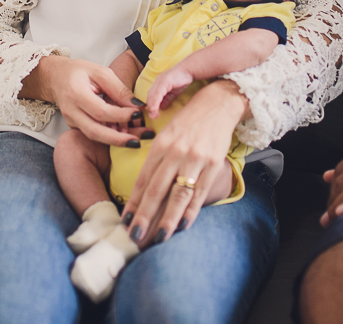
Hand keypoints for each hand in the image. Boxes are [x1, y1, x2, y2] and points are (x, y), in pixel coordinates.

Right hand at [44, 55, 148, 146]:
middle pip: (95, 131)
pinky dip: (109, 137)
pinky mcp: (74, 126)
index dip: (120, 115)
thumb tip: (138, 106)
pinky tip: (125, 136)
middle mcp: (71, 111)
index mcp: (76, 93)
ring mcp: (71, 121)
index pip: (100, 110)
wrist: (56, 77)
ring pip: (94, 136)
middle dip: (118, 139)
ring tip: (136, 141)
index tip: (138, 113)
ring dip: (116, 141)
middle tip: (139, 141)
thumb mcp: (100, 72)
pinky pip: (93, 134)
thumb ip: (119, 89)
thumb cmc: (79, 72)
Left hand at [120, 80, 246, 247]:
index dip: (133, 202)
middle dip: (144, 216)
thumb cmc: (188, 122)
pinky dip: (191, 211)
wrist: (217, 104)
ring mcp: (195, 159)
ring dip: (167, 219)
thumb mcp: (166, 134)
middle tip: (134, 236)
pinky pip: (199, 192)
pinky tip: (183, 226)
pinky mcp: (213, 164)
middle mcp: (175, 152)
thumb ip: (156, 159)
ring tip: (158, 238)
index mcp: (160, 144)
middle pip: (156, 190)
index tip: (125, 220)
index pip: (143, 179)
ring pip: (178, 195)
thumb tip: (144, 190)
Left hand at [143, 65, 194, 119]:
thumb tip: (162, 108)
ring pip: (152, 95)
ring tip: (153, 115)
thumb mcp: (173, 92)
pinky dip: (156, 101)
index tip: (152, 115)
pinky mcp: (164, 81)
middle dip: (150, 107)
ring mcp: (160, 81)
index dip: (150, 106)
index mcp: (158, 85)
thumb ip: (167, 99)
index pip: (151, 96)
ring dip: (152, 106)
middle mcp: (157, 82)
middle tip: (152, 117)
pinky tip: (156, 108)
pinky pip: (158, 92)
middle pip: (149, 96)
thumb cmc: (182, 80)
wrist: (189, 70)